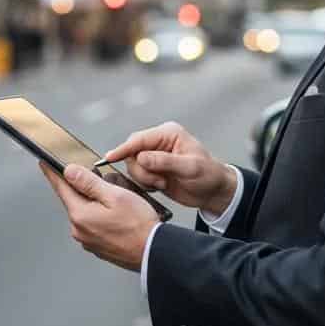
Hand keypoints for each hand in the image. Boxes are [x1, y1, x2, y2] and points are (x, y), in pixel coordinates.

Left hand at [39, 162, 156, 271]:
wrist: (153, 252)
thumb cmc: (138, 226)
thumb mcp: (115, 195)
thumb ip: (88, 182)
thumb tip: (70, 172)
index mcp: (80, 215)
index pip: (61, 188)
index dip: (53, 173)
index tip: (45, 164)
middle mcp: (79, 230)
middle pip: (76, 199)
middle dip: (89, 188)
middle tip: (109, 185)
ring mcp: (88, 240)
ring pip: (87, 211)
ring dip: (99, 203)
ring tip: (121, 204)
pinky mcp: (98, 246)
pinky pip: (95, 224)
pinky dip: (104, 216)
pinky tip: (121, 217)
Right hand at [102, 121, 236, 215]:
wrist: (214, 192)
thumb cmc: (208, 175)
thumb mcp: (190, 168)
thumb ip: (165, 161)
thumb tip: (142, 157)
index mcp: (168, 134)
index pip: (139, 139)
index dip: (124, 148)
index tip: (110, 157)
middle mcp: (159, 143)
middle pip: (132, 152)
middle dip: (141, 170)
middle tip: (158, 181)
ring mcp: (155, 157)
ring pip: (133, 166)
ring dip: (145, 178)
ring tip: (163, 184)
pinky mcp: (153, 170)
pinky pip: (138, 176)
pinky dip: (145, 184)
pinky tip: (160, 186)